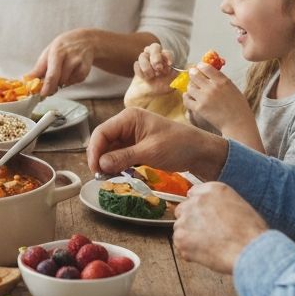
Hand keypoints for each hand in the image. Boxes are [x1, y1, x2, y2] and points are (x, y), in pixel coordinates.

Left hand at [26, 29, 95, 97]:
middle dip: (52, 88)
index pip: (52, 74)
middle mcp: (69, 57)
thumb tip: (26, 80)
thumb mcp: (49, 52)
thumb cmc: (63, 47)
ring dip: (61, 82)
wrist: (85, 40)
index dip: (47, 87)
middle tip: (48, 88)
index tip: (42, 94)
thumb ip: (39, 68)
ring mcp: (79, 63)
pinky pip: (75, 82)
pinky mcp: (86, 69)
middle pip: (60, 80)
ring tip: (62, 72)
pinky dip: (71, 81)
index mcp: (57, 52)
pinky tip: (71, 72)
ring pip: (66, 82)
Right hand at [87, 106, 228, 179]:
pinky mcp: (136, 146)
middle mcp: (127, 124)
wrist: (200, 152)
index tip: (94, 169)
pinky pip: (120, 155)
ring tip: (109, 177)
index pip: (102, 132)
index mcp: (129, 117)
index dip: (94, 150)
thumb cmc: (178, 145)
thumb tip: (101, 164)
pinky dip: (117, 165)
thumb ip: (123, 157)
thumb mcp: (150, 152)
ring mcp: (132, 135)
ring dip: (108, 163)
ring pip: (110, 150)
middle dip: (100, 158)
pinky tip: (118, 174)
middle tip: (101, 177)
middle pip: (104, 141)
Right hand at [132, 43, 176, 95]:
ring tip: (151, 76)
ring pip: (142, 56)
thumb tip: (188, 71)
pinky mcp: (137, 65)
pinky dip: (141, 73)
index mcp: (166, 57)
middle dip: (156, 58)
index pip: (167, 52)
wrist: (149, 94)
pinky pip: (136, 65)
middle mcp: (155, 55)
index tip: (170, 64)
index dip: (168, 56)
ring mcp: (145, 59)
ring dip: (147, 68)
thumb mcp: (173, 81)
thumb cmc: (162, 85)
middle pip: (154, 46)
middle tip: (158, 68)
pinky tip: (145, 78)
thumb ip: (179, 75)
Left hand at [173, 182, 268, 272]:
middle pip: (183, 210)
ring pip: (180, 228)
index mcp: (212, 189)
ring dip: (190, 237)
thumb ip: (219, 204)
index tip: (203, 217)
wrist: (250, 249)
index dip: (198, 208)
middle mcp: (196, 200)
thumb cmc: (251, 232)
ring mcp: (186, 219)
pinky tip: (206, 254)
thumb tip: (211, 212)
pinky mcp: (181, 238)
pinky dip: (189, 252)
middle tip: (206, 234)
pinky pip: (180, 245)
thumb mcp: (239, 205)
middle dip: (191, 222)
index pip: (193, 194)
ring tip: (210, 246)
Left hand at [183, 65, 253, 133]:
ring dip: (190, 87)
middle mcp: (212, 87)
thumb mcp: (233, 88)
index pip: (206, 67)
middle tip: (192, 75)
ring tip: (193, 90)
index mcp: (223, 81)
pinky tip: (189, 98)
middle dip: (192, 74)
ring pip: (190, 87)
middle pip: (195, 75)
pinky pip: (186, 99)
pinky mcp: (199, 108)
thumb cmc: (239, 107)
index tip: (198, 67)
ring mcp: (205, 97)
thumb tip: (211, 74)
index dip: (200, 66)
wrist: (238, 123)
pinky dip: (186, 98)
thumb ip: (222, 81)